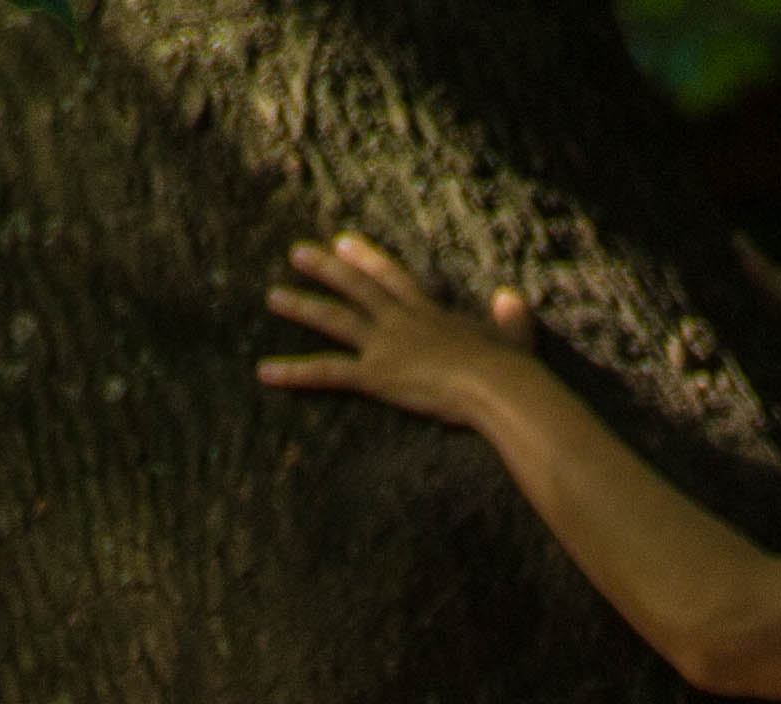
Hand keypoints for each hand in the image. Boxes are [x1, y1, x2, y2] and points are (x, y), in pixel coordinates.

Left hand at [258, 237, 539, 428]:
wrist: (498, 385)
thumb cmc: (511, 370)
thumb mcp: (515, 339)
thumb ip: (512, 319)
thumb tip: (512, 298)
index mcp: (432, 312)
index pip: (393, 278)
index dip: (367, 259)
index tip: (344, 242)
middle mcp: (402, 321)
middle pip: (357, 287)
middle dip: (327, 268)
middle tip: (298, 253)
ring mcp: (386, 344)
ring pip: (335, 319)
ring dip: (302, 306)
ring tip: (272, 297)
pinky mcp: (375, 374)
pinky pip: (327, 372)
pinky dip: (295, 372)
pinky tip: (265, 371)